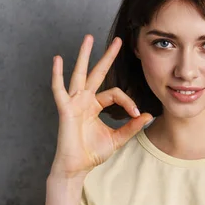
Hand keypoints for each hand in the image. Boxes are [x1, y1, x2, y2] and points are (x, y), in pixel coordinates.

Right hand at [49, 35, 152, 178]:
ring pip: (79, 74)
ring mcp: (74, 102)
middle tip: (119, 41)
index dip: (128, 101)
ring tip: (89, 38)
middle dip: (108, 56)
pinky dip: (57, 75)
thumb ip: (131, 127)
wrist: (77, 167)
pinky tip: (57, 59)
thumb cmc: (92, 153)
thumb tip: (147, 115)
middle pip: (97, 73)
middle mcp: (84, 100)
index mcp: (95, 105)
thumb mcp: (117, 138)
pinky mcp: (65, 109)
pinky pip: (59, 89)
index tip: (136, 114)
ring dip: (84, 55)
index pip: (115, 93)